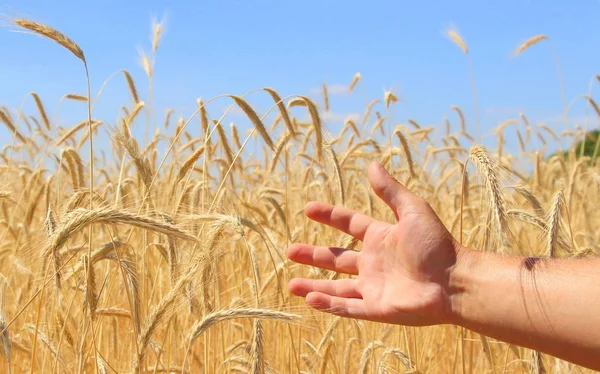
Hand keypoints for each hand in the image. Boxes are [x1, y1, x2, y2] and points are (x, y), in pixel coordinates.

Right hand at [287, 162, 462, 325]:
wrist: (454, 281)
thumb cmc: (437, 244)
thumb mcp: (412, 210)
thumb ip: (390, 190)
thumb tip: (372, 164)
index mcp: (381, 238)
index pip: (349, 225)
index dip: (330, 216)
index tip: (309, 208)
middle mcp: (374, 263)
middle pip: (336, 259)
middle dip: (313, 254)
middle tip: (289, 250)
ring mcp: (374, 287)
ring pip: (336, 287)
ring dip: (314, 285)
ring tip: (291, 285)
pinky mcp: (377, 308)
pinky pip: (347, 307)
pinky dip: (328, 304)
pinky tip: (309, 299)